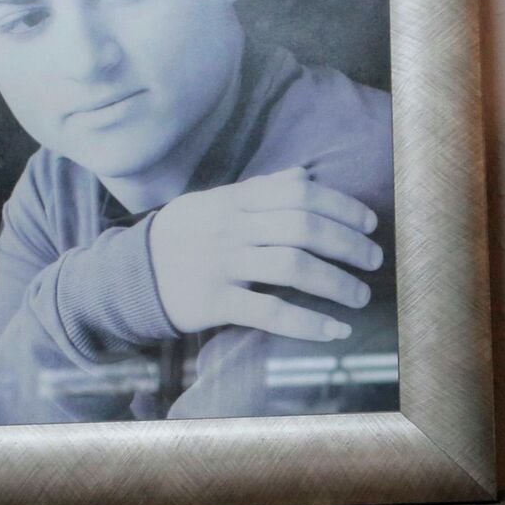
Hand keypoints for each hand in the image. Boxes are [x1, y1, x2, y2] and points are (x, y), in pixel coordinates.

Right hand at [148, 165, 382, 339]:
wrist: (130, 274)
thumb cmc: (185, 235)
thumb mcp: (215, 202)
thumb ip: (260, 189)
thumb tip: (304, 175)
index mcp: (235, 199)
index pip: (299, 194)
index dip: (341, 206)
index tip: (369, 224)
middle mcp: (231, 228)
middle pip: (303, 227)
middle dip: (348, 244)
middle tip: (374, 260)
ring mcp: (222, 264)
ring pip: (292, 267)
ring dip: (336, 283)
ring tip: (359, 296)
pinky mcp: (213, 302)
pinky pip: (269, 312)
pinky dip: (307, 322)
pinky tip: (334, 330)